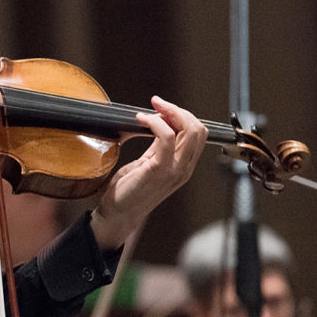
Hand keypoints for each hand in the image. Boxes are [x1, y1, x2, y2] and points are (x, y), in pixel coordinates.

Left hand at [91, 96, 206, 248]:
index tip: (162, 106)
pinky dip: (154, 122)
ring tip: (149, 110)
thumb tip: (162, 122)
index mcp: (184, 165)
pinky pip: (166, 137)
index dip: (182, 114)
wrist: (117, 214)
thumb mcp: (148, 162)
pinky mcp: (158, 170)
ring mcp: (174, 171)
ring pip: (188, 131)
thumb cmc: (129, 189)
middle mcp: (184, 168)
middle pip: (198, 129)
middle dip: (177, 109)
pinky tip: (141, 120)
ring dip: (168, 112)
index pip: (199, 132)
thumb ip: (159, 146)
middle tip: (156, 103)